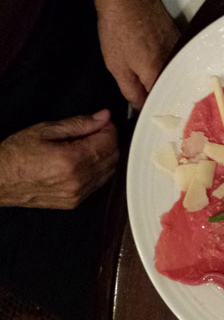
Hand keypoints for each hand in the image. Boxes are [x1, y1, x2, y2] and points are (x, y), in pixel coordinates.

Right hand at [0, 109, 118, 208]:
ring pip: (109, 171)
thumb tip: (103, 117)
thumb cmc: (15, 156)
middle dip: (109, 141)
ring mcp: (77, 194)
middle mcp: (77, 180)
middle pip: (112, 157)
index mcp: (70, 161)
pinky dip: (98, 170)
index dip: (109, 129)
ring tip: (86, 146)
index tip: (103, 122)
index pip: (108, 142)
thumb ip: (79, 124)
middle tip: (95, 131)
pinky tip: (84, 161)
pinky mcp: (74, 202)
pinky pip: (99, 183)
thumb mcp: (45, 130)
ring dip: (105, 156)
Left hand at [96, 0, 179, 109]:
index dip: (155, 112)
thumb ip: (131, 92)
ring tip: (159, 89)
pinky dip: (173, 72)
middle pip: (174, 92)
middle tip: (154, 107)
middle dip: (165, 100)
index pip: (162, 103)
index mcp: (158, 75)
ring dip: (170, 85)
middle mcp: (176, 67)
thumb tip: (142, 108)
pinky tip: (164, 71)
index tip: (149, 118)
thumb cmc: (118, 31)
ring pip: (178, 78)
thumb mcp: (117, 67)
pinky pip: (180, 65)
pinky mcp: (183, 43)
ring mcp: (181, 53)